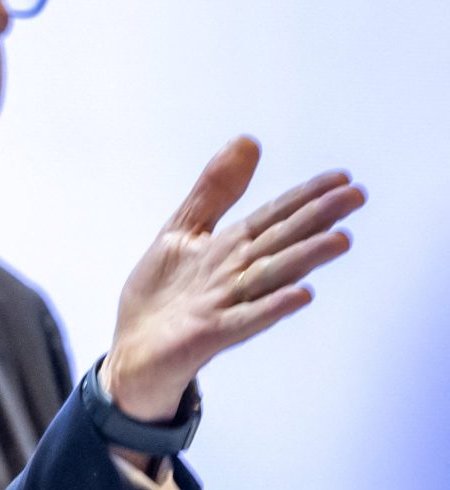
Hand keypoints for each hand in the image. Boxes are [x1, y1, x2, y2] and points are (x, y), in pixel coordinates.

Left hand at [101, 136, 365, 421]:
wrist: (133, 348)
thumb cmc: (163, 293)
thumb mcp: (184, 229)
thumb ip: (216, 190)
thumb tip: (248, 141)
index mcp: (231, 247)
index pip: (275, 216)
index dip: (305, 197)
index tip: (343, 178)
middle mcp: (237, 273)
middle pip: (282, 241)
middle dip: (317, 218)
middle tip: (357, 196)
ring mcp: (227, 304)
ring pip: (271, 277)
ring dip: (305, 259)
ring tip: (340, 240)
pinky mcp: (211, 333)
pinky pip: (246, 319)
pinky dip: (272, 307)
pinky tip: (301, 294)